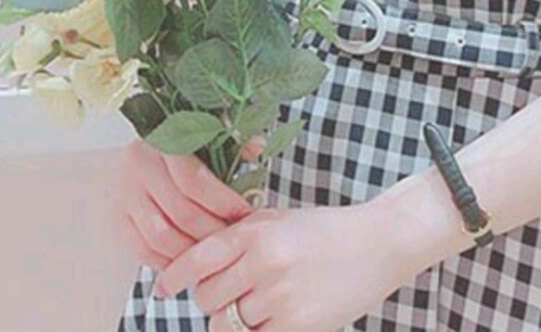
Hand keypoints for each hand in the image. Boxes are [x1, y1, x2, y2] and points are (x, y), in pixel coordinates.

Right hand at [110, 135, 267, 271]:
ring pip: (162, 236)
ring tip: (215, 253)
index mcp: (161, 140)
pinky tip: (189, 259)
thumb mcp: (203, 138)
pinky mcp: (116, 219)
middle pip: (180, 211)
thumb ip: (230, 144)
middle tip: (234, 240)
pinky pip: (143, 250)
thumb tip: (257, 147)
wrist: (129, 158)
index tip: (244, 214)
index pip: (194, 179)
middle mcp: (138, 165)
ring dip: (192, 251)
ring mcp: (124, 194)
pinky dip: (168, 260)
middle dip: (212, 231)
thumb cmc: (176, 150)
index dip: (222, 201)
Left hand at [154, 198, 408, 331]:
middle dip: (213, 299)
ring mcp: (279, 296)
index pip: (198, 257)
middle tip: (233, 293)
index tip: (161, 288)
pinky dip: (258, 331)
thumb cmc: (326, 230)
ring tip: (260, 304)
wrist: (379, 242)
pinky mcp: (296, 325)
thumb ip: (241, 236)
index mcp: (257, 231)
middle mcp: (263, 262)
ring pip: (227, 324)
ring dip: (235, 320)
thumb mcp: (279, 219)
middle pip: (207, 297)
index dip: (174, 276)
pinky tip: (275, 317)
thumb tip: (196, 260)